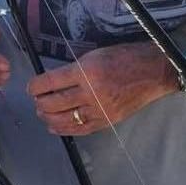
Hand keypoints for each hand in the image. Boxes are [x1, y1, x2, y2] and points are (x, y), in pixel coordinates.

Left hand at [26, 41, 174, 134]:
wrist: (154, 72)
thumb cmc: (126, 57)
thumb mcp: (97, 55)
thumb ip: (76, 69)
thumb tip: (55, 81)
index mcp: (87, 71)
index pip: (51, 82)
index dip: (36, 86)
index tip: (31, 88)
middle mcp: (91, 91)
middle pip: (54, 103)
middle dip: (40, 103)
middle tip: (36, 101)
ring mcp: (99, 109)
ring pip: (65, 119)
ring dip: (48, 117)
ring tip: (43, 113)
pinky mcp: (107, 120)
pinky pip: (81, 129)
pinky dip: (64, 129)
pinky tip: (55, 127)